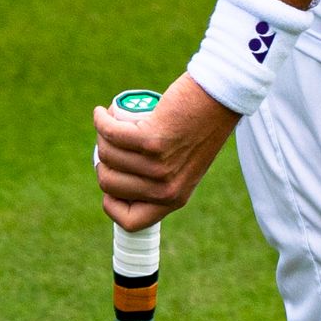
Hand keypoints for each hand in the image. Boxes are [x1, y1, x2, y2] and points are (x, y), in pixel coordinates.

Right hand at [93, 73, 239, 229]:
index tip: (113, 177)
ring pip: (107, 154)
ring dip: (103, 136)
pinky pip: (111, 133)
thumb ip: (161, 179)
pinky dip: (103, 120)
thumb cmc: (198, 126)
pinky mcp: (151, 141)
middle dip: (103, 160)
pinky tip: (103, 113)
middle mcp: (166, 189)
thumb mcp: (184, 165)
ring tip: (113, 121)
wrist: (218, 99)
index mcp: (174, 199)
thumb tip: (117, 182)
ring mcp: (159, 166)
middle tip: (113, 142)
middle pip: (109, 183)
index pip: (130, 221)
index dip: (111, 202)